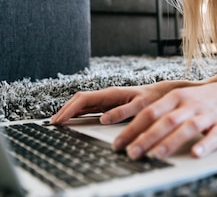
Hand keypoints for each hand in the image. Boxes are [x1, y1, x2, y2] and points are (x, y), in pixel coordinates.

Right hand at [50, 82, 171, 125]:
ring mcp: (107, 99)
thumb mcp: (140, 106)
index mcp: (111, 93)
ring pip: (83, 103)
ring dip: (69, 111)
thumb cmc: (153, 100)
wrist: (164, 94)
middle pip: (79, 100)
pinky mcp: (110, 104)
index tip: (59, 120)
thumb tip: (103, 119)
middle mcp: (107, 94)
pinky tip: (72, 120)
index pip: (83, 99)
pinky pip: (90, 107)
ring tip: (58, 122)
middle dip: (65, 110)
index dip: (69, 109)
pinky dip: (78, 113)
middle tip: (53, 123)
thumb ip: (122, 112)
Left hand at [116, 80, 216, 159]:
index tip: (119, 142)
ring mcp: (207, 114)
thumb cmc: (203, 99)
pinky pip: (214, 136)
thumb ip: (160, 112)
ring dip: (171, 142)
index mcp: (175, 97)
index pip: (149, 113)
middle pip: (164, 121)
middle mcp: (189, 104)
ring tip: (157, 155)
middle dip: (146, 138)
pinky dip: (205, 145)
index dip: (132, 128)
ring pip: (186, 128)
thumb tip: (134, 129)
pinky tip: (196, 153)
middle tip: (131, 153)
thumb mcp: (180, 98)